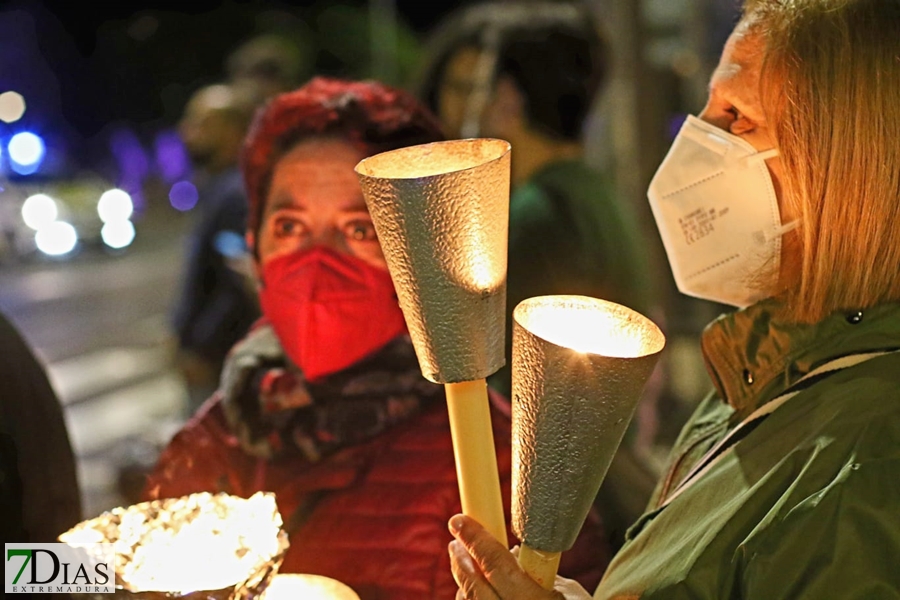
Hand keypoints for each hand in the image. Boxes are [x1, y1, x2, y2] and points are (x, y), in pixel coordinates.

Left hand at [448, 514, 593, 599]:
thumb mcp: (569, 594)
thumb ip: (540, 573)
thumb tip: (513, 552)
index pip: (495, 564)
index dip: (474, 538)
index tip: (458, 520)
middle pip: (474, 585)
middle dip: (461, 559)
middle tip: (456, 539)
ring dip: (464, 582)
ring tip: (461, 561)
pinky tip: (471, 592)